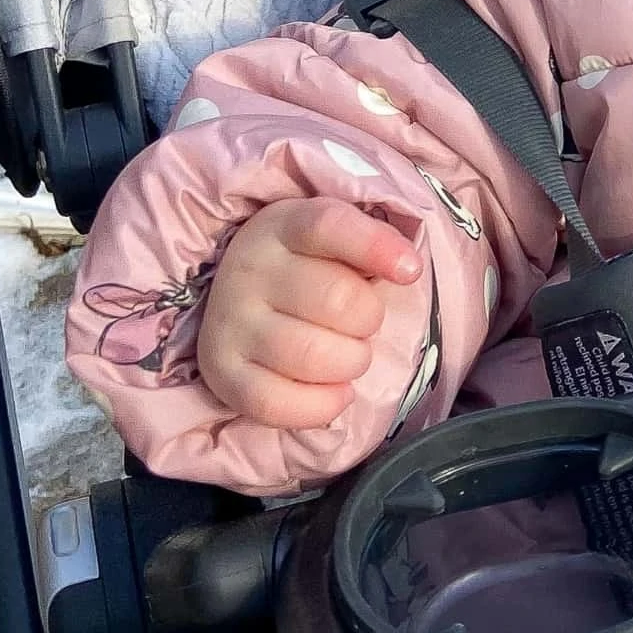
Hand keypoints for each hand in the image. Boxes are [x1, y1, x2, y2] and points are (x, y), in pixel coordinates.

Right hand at [197, 199, 420, 428]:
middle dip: (369, 319)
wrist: (239, 302)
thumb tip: (406, 268)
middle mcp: (249, 271)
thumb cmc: (308, 270)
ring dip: (351, 362)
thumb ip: (370, 243)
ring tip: (349, 355)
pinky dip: (322, 406)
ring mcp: (231, 324)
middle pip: (337, 300)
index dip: (376, 247)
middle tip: (362, 323)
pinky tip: (337, 392)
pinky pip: (276, 403)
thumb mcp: (334, 240)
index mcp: (282, 227)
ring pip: (313, 356)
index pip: (329, 227)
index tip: (410, 271)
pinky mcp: (222, 374)